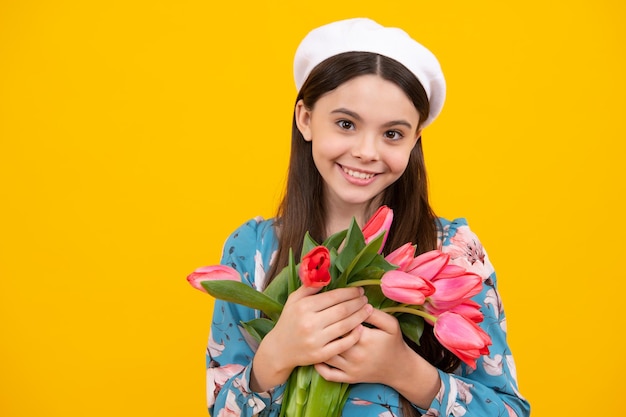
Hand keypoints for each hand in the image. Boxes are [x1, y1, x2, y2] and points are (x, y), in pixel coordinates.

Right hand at [250, 285, 372, 390]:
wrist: (279, 349)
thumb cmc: (289, 320)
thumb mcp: (294, 299)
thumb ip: (310, 287)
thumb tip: (326, 274)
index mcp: (304, 307)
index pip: (334, 296)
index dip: (350, 292)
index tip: (359, 290)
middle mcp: (310, 323)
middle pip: (342, 310)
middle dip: (358, 303)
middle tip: (365, 299)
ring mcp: (316, 340)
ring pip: (345, 326)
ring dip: (360, 316)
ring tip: (368, 310)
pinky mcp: (320, 355)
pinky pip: (342, 344)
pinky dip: (354, 336)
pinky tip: (361, 328)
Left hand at [314, 308, 408, 384]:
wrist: (399, 369)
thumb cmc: (393, 343)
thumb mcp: (390, 324)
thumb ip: (375, 314)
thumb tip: (357, 303)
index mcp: (364, 338)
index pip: (342, 322)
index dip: (336, 314)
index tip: (333, 307)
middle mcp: (355, 355)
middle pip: (332, 337)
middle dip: (325, 327)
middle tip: (321, 318)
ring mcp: (350, 368)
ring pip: (326, 355)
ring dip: (320, 344)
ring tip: (316, 333)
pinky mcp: (348, 378)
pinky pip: (328, 374)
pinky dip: (319, 366)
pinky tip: (318, 354)